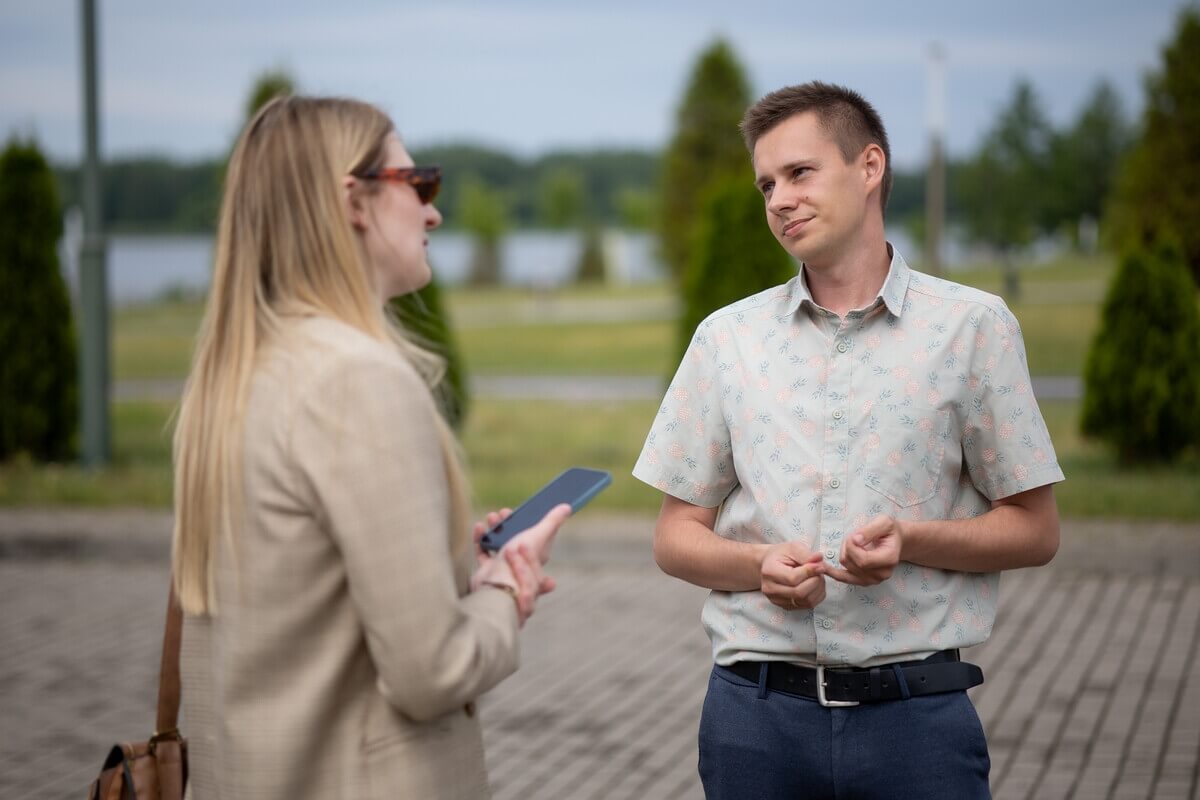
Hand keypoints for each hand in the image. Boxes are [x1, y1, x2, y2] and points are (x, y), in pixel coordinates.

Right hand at [470, 504, 570, 624]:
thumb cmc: (521, 563)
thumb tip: (568, 507)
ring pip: (500, 543)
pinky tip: (480, 526)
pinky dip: (481, 538)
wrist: (497, 588)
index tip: (524, 510)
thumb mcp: (538, 537)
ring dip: (496, 528)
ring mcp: (505, 567)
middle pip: (517, 538)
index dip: (532, 521)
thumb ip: (551, 522)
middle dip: (510, 523)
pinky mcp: (489, 571)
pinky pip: (484, 552)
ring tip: (492, 517)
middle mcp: (523, 563)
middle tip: (505, 512)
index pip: (539, 536)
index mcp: (538, 556)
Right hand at [760, 542, 826, 609]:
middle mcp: (770, 589)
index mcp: (770, 572)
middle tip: (819, 570)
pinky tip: (814, 584)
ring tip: (816, 576)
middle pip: (800, 593)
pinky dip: (817, 595)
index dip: (810, 572)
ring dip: (818, 589)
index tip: (819, 565)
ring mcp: (777, 600)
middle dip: (815, 581)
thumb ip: (806, 554)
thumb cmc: (781, 555)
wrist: (771, 564)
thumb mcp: (793, 548)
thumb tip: (819, 559)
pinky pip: (808, 605)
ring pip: (806, 601)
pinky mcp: (786, 606)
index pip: (793, 578)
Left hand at [824, 515, 902, 585]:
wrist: (895, 541)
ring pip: (846, 569)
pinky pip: (845, 579)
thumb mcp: (883, 522)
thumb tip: (855, 541)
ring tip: (854, 544)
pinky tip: (824, 568)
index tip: (853, 536)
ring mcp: (874, 580)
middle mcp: (883, 573)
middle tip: (854, 537)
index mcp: (889, 559)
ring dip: (845, 554)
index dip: (852, 548)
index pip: (863, 560)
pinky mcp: (865, 581)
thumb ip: (870, 530)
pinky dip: (834, 573)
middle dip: (847, 548)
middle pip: (853, 564)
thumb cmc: (889, 531)